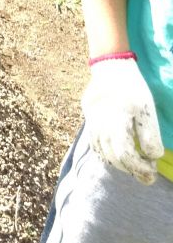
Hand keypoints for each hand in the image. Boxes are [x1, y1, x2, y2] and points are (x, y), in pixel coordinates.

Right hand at [81, 58, 164, 183]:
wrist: (109, 69)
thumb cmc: (131, 88)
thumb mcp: (147, 110)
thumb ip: (149, 135)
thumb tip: (152, 156)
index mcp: (115, 126)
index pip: (126, 157)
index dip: (140, 168)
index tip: (152, 170)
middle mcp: (100, 130)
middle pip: (114, 159)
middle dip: (132, 169)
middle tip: (147, 172)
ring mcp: (92, 127)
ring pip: (103, 154)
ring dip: (120, 164)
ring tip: (134, 163)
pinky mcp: (89, 123)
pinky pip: (96, 146)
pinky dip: (107, 154)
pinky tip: (118, 153)